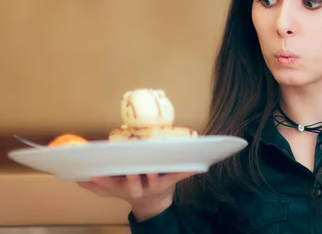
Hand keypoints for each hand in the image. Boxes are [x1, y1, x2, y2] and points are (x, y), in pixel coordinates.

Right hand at [77, 172, 195, 220]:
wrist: (152, 204)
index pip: (109, 184)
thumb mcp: (109, 188)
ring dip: (155, 173)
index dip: (102, 180)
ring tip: (156, 166)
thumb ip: (93, 183)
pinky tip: (198, 165)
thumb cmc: (129, 188)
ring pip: (154, 180)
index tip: (94, 173)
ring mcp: (152, 186)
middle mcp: (136, 188)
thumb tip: (74, 176)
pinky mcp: (168, 183)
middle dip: (130, 177)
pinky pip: (178, 176)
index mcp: (120, 187)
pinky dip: (187, 171)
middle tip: (129, 168)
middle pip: (132, 184)